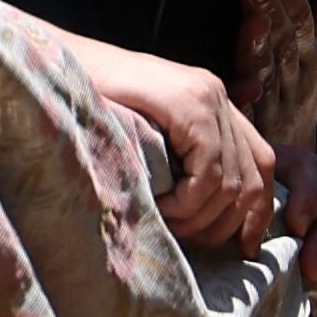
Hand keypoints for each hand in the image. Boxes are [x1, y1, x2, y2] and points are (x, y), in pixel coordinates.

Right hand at [75, 45, 277, 254]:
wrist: (55, 68)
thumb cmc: (91, 109)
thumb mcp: (147, 139)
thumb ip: (179, 161)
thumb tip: (209, 218)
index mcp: (215, 105)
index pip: (262, 163)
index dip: (258, 211)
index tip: (244, 248)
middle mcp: (219, 97)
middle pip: (253, 177)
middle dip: (224, 222)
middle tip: (188, 239)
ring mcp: (207, 96)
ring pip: (231, 181)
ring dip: (200, 216)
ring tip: (167, 222)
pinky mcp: (189, 102)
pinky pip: (208, 170)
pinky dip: (188, 200)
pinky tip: (161, 207)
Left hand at [234, 0, 316, 168]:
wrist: (298, 161)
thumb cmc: (303, 92)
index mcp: (312, 56)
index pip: (302, 16)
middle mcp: (296, 77)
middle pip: (284, 39)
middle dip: (271, 8)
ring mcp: (276, 104)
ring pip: (269, 72)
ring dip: (261, 48)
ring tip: (254, 22)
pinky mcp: (256, 131)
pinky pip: (253, 117)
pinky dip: (248, 102)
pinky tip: (242, 88)